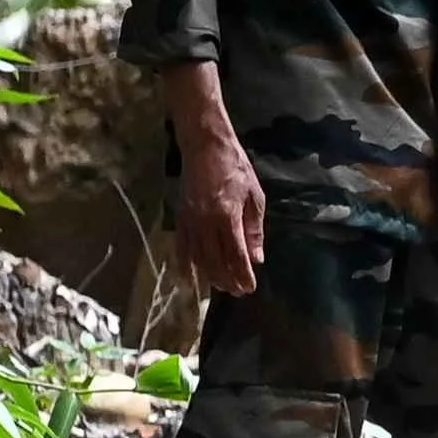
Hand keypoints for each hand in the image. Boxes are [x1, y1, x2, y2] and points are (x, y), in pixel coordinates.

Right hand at [176, 124, 268, 305]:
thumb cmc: (235, 168)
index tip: (249, 288)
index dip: (242, 275)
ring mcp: (190, 221)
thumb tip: (257, 258)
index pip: (236, 255)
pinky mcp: (180, 217)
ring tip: (221, 287)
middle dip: (227, 280)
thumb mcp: (254, 196)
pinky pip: (181, 247)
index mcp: (228, 216)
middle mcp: (206, 222)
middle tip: (238, 291)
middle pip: (216, 261)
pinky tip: (189, 278)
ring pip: (198, 258)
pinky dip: (184, 264)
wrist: (205, 146)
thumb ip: (254, 230)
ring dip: (209, 276)